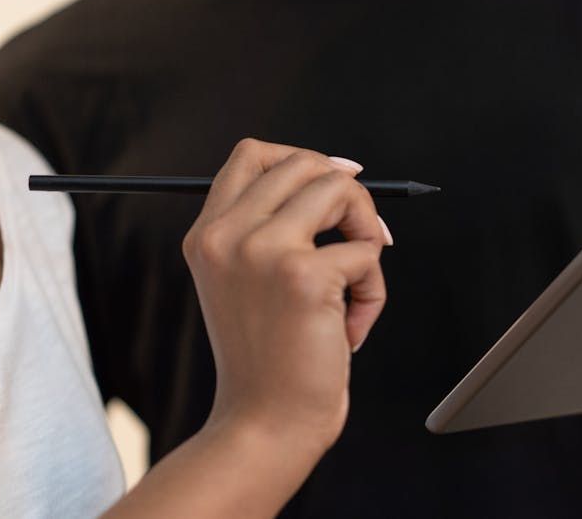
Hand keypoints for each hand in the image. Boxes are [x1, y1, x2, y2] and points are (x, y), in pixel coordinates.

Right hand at [182, 139, 391, 453]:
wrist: (265, 426)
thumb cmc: (269, 362)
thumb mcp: (247, 283)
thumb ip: (272, 229)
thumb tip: (340, 174)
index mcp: (208, 236)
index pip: (251, 154)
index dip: (305, 159)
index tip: (341, 183)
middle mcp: (227, 236)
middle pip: (306, 163)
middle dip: (350, 198)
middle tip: (359, 245)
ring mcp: (262, 251)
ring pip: (341, 190)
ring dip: (367, 236)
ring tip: (354, 287)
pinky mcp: (304, 275)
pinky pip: (367, 252)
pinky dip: (373, 292)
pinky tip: (348, 329)